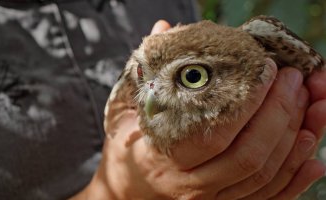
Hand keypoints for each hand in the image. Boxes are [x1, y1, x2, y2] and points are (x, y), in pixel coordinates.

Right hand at [70, 20, 325, 199]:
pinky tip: (313, 154)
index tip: (267, 71)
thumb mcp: (124, 110)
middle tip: (295, 79)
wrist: (125, 191)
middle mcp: (189, 186)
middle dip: (280, 114)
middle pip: (249, 156)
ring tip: (314, 106)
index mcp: (162, 157)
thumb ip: (145, 72)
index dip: (249, 104)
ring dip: (296, 140)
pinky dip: (296, 177)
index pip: (215, 133)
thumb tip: (165, 28)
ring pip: (264, 177)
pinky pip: (267, 199)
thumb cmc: (123, 149)